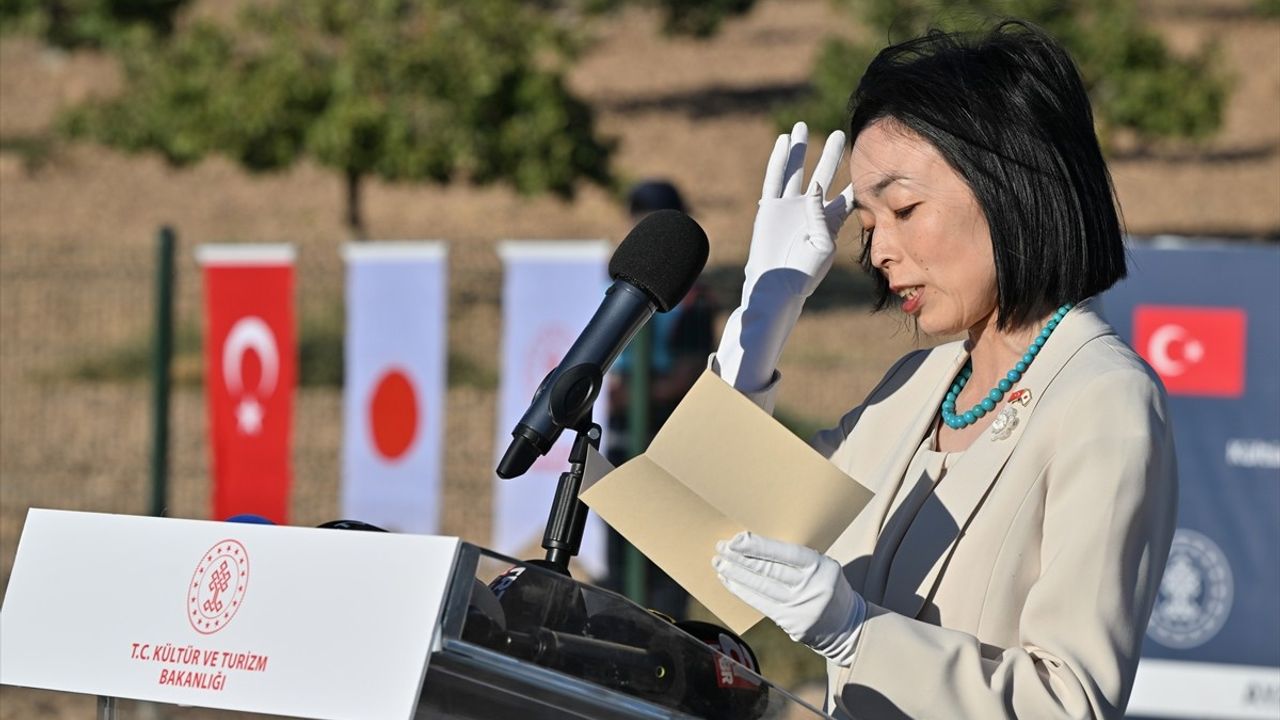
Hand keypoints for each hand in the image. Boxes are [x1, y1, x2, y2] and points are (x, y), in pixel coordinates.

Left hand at [714, 531, 864, 664]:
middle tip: (720, 547)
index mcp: (820, 566)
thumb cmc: (828, 586)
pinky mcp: (791, 624)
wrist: (848, 626)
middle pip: (769, 571)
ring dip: (736, 575)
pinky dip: (743, 592)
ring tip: (719, 563)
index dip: (759, 547)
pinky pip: (761, 605)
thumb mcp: (822, 566)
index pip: (785, 554)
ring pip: (762, 589)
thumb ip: (796, 560)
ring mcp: (800, 608)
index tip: (737, 539)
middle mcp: (810, 587)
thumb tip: (755, 548)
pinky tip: (729, 582)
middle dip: (741, 558)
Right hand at [746, 121, 853, 297]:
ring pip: (796, 171)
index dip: (856, 180)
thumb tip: (814, 188)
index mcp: (829, 222)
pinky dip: (779, 160)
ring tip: (802, 126)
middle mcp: (810, 210)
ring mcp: (789, 207)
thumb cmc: (804, 274)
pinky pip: (775, 179)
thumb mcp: (823, 245)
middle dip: (832, 156)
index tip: (869, 160)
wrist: (777, 285)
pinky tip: (784, 141)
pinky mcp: (770, 208)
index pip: (847, 196)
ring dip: (799, 150)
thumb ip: (821, 216)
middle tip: (841, 135)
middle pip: (823, 175)